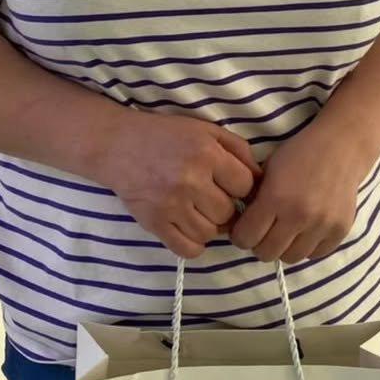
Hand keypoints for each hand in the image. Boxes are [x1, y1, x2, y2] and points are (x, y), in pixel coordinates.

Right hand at [102, 110, 262, 258]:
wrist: (119, 145)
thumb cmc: (167, 135)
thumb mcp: (206, 130)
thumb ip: (238, 149)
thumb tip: (261, 178)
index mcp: (207, 154)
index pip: (245, 185)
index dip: (242, 186)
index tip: (232, 184)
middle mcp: (191, 180)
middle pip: (229, 212)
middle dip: (226, 206)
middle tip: (214, 197)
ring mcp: (172, 205)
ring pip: (211, 233)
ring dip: (211, 225)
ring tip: (200, 210)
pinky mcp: (155, 223)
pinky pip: (188, 249)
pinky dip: (194, 242)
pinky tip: (189, 225)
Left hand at [229, 119, 373, 264]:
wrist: (341, 146)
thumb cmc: (299, 153)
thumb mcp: (268, 169)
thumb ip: (255, 198)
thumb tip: (242, 224)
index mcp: (276, 197)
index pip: (246, 238)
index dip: (240, 235)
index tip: (244, 228)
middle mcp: (299, 215)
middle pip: (267, 254)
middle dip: (260, 244)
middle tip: (264, 231)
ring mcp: (322, 225)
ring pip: (291, 258)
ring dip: (285, 247)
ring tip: (287, 231)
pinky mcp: (340, 230)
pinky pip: (315, 254)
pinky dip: (307, 247)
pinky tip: (306, 230)